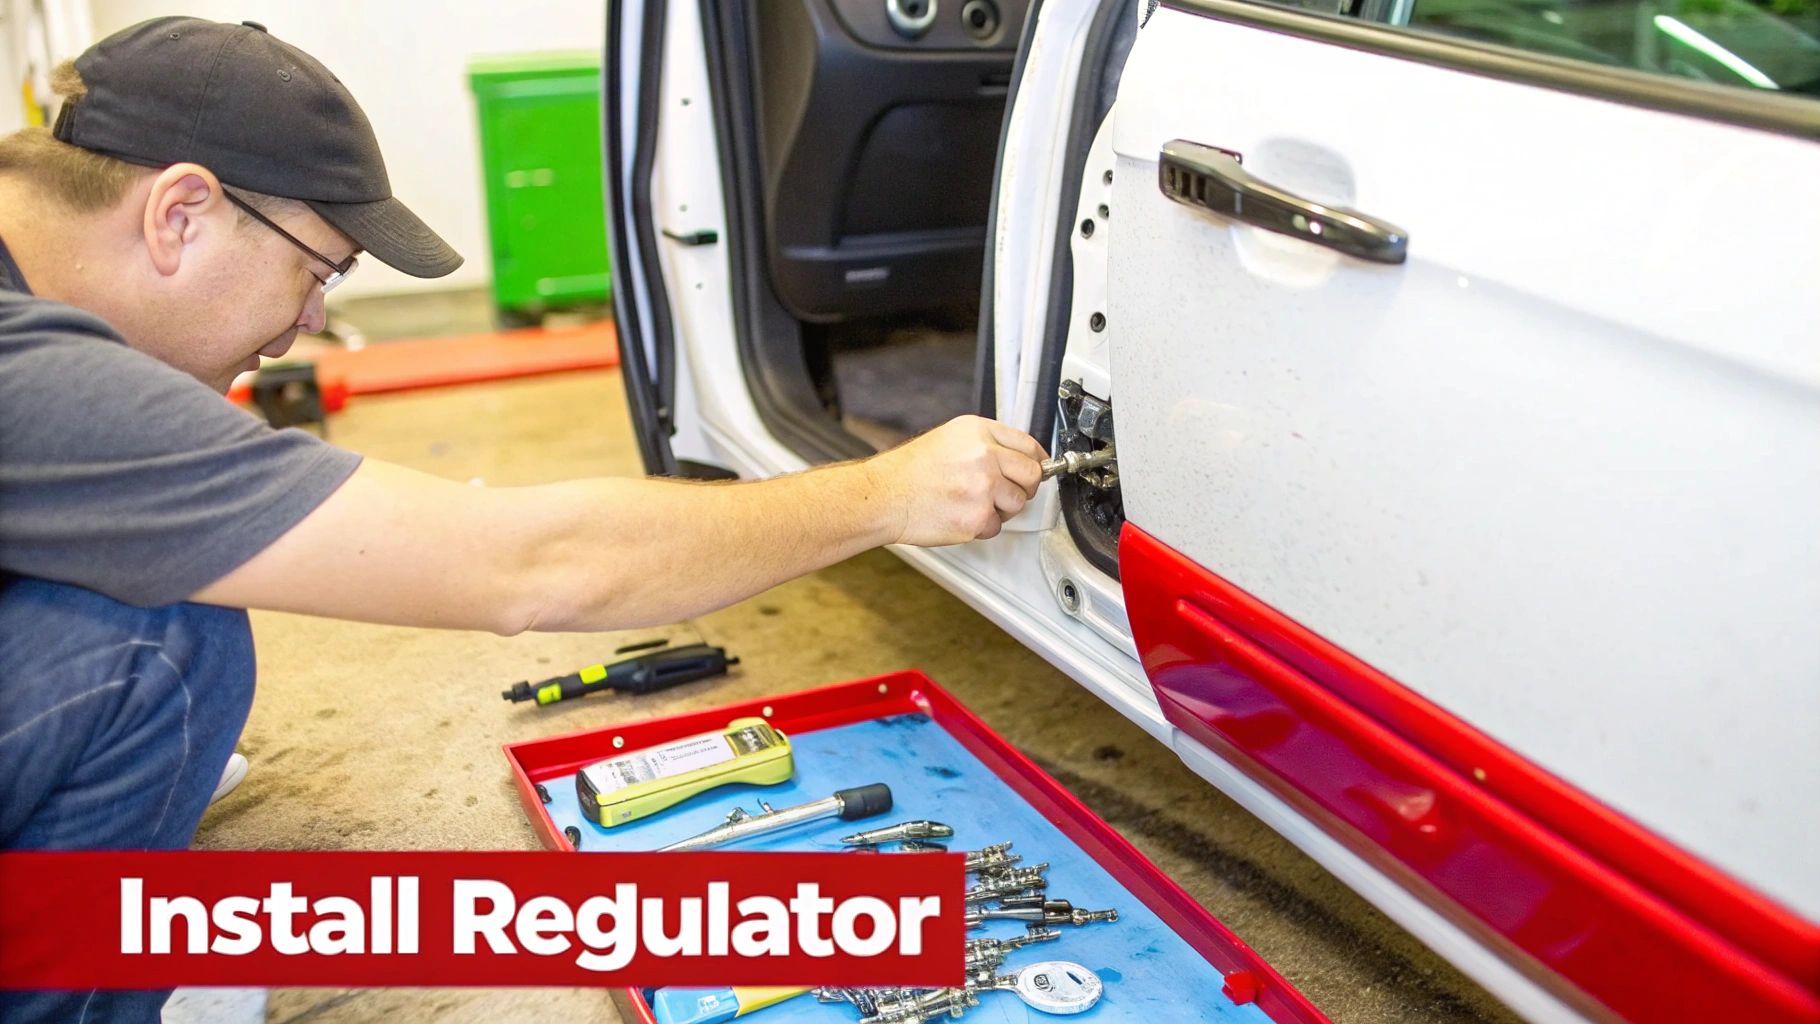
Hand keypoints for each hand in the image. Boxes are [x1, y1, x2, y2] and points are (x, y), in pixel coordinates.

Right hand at [863, 415, 1047, 545]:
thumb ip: (987, 443)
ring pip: (1017, 503)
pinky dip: (981, 526)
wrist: (885, 496)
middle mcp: (984, 456)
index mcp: (979, 432)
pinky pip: (996, 526)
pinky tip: (959, 514)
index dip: (1036, 461)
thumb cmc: (911, 471)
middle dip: (1023, 487)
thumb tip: (1021, 458)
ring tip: (972, 502)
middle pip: (1032, 475)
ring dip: (1000, 509)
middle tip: (1004, 491)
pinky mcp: (977, 517)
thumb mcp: (950, 438)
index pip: (1028, 445)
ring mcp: (983, 487)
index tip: (1039, 468)